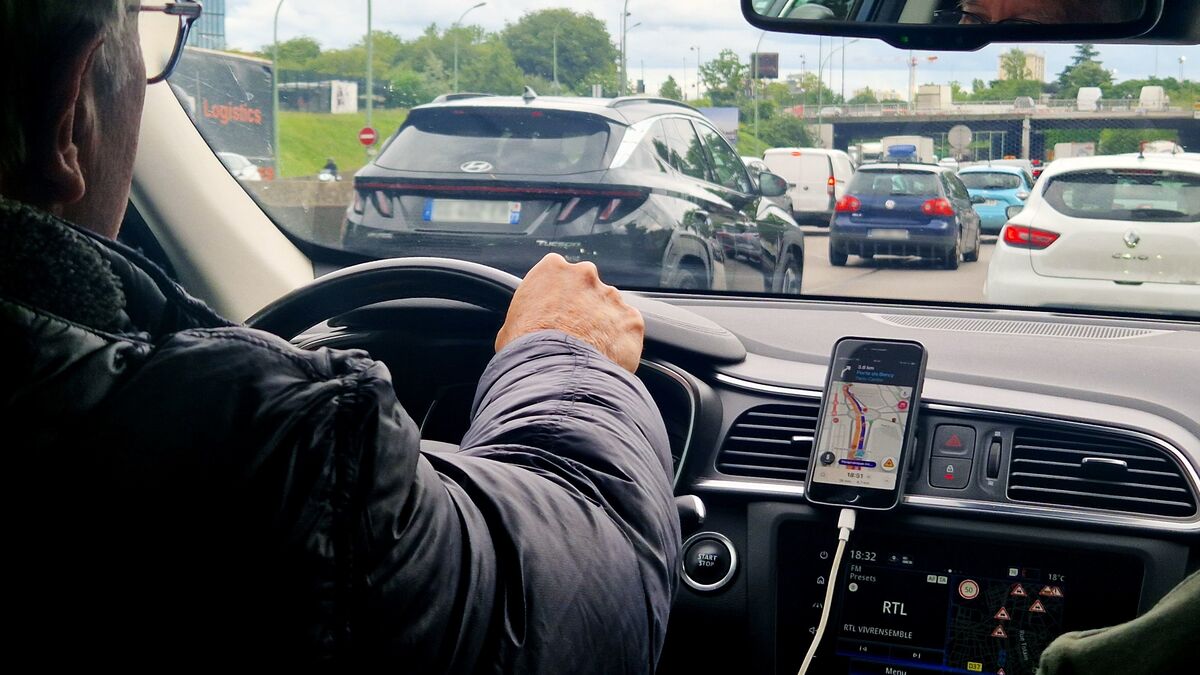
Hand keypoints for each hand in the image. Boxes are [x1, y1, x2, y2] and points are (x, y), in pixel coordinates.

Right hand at [496, 254, 644, 372]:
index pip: (557, 274)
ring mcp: (611, 296)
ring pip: (610, 308)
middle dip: (583, 307)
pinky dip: (620, 343)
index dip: (556, 297)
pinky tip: (605, 360)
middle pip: (587, 287)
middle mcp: (585, 275)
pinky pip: (628, 329)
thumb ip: (526, 316)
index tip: (554, 314)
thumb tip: (524, 330)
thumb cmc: (525, 350)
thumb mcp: (510, 327)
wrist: (554, 372)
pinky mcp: (632, 319)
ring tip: (589, 353)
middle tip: (573, 334)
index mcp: (552, 269)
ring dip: (603, 325)